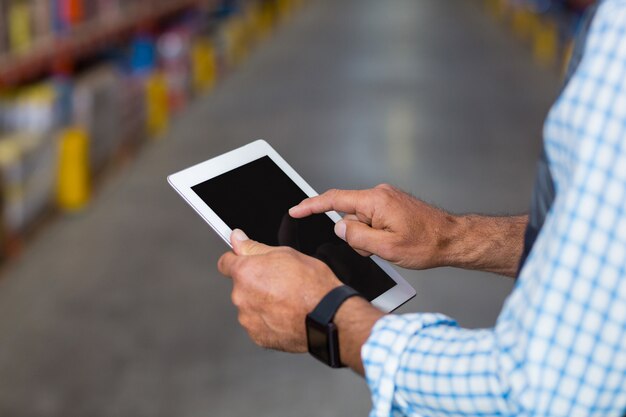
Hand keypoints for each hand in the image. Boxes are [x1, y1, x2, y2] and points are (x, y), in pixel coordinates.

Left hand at [218, 229, 341, 352]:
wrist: (328, 316)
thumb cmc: (312, 285)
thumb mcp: (286, 254)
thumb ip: (254, 247)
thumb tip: (237, 239)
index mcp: (245, 273)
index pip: (225, 263)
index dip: (237, 260)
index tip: (245, 262)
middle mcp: (241, 296)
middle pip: (240, 286)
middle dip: (254, 283)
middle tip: (278, 282)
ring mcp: (248, 319)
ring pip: (249, 306)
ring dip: (261, 303)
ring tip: (286, 301)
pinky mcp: (257, 336)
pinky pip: (258, 324)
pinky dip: (268, 320)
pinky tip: (285, 314)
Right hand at [289, 184, 455, 269]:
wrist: (453, 239)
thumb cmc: (427, 243)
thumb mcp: (387, 248)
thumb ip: (357, 237)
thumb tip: (339, 228)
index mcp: (376, 201)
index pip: (335, 200)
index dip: (312, 205)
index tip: (296, 210)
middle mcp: (380, 194)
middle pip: (349, 216)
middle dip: (356, 235)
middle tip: (378, 248)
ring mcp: (387, 199)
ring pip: (360, 221)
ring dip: (368, 237)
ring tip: (392, 245)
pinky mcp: (392, 205)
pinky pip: (372, 220)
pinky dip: (376, 233)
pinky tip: (394, 240)